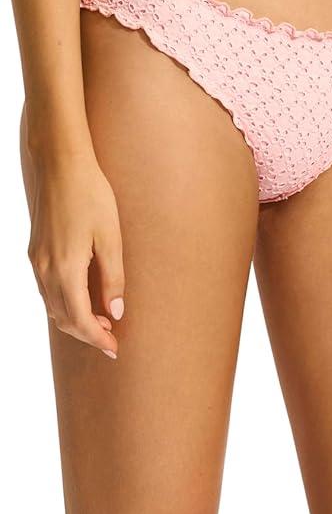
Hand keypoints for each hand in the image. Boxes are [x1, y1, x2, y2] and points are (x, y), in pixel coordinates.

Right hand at [24, 141, 124, 358]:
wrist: (60, 164)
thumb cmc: (91, 194)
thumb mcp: (111, 236)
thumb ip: (113, 277)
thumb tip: (116, 312)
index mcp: (66, 269)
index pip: (80, 320)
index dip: (98, 338)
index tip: (115, 349)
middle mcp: (46, 270)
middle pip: (63, 319)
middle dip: (86, 333)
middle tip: (111, 337)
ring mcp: (36, 260)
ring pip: (52, 306)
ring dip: (74, 319)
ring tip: (101, 317)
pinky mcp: (34, 250)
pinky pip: (45, 289)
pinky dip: (62, 302)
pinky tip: (80, 295)